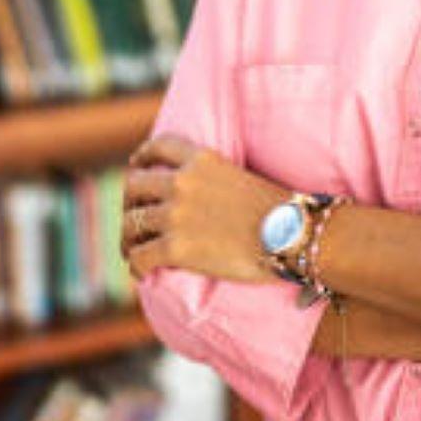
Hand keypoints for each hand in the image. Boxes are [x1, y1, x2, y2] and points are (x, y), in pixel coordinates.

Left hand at [121, 134, 290, 284]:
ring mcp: (176, 215)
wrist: (292, 235)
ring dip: (128, 239)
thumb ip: (216, 179)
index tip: (137, 167)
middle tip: (133, 221)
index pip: (159, 147)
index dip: (142, 158)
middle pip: (134, 186)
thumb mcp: (243, 177)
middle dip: (129, 204)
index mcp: (202, 159)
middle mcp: (183, 182)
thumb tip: (208, 198)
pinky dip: (137, 266)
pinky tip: (142, 273)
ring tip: (132, 251)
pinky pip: (139, 256)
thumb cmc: (280, 212)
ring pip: (131, 224)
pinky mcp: (176, 247)